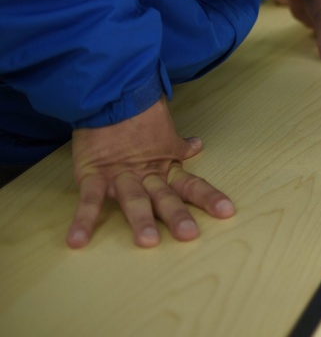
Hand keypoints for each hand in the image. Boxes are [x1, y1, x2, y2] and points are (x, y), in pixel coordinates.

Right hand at [68, 97, 233, 248]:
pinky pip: (88, 199)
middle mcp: (146, 174)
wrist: (111, 94)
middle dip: (177, 215)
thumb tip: (196, 145)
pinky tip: (77, 240)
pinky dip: (82, 219)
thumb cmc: (139, 114)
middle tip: (189, 234)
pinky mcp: (93, 174)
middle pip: (165, 197)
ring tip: (147, 241)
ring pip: (134, 199)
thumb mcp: (163, 132)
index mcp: (164, 166)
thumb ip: (177, 145)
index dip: (209, 198)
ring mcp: (120, 175)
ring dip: (141, 219)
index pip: (191, 185)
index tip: (228, 212)